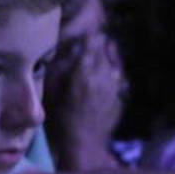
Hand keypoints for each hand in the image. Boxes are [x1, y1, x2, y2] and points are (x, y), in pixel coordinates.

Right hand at [44, 31, 124, 169]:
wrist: (84, 144)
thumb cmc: (63, 119)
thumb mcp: (54, 92)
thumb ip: (62, 70)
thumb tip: (70, 53)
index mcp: (84, 74)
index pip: (90, 46)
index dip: (90, 36)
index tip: (88, 29)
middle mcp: (101, 77)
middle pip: (104, 52)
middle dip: (100, 42)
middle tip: (98, 33)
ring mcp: (113, 87)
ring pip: (114, 63)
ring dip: (110, 53)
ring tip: (108, 45)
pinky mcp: (120, 97)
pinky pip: (119, 78)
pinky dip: (116, 70)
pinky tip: (113, 68)